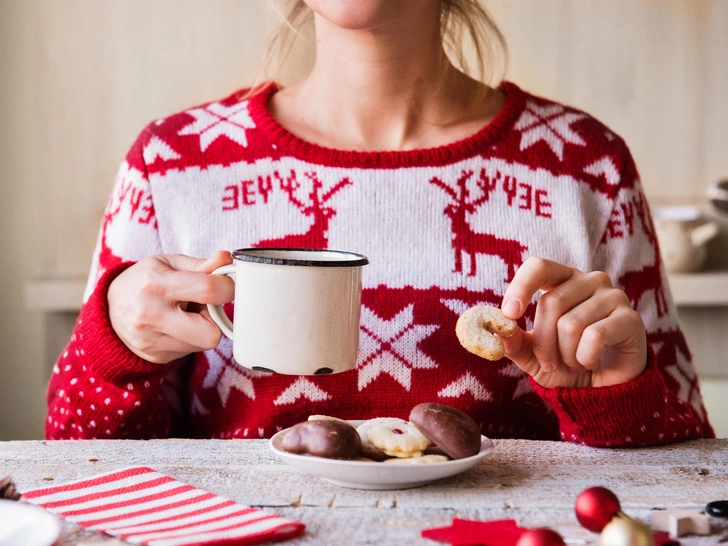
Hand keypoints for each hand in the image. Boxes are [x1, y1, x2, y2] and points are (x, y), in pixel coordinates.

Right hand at [108, 251, 233, 362]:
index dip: (227, 288)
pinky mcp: (155, 356)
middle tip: (205, 307)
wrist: (108, 310)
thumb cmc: (144, 281)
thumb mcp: (167, 263)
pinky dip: (191, 338)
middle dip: (216, 319)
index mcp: (156, 284)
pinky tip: (177, 326)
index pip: (208, 290)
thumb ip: (199, 264)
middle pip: (211, 333)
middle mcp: (152, 315)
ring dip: (204, 328)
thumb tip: (226, 260)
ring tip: (186, 315)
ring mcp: (152, 340)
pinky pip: (191, 351)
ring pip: (204, 343)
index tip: (225, 286)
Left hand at [500, 257, 646, 387]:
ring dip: (566, 355)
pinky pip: (595, 337)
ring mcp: (613, 296)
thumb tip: (497, 331)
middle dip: (543, 342)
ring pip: (571, 324)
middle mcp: (589, 280)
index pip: (539, 266)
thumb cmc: (566, 365)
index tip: (508, 314)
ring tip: (575, 362)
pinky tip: (592, 362)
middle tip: (550, 363)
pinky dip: (585, 358)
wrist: (605, 390)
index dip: (521, 287)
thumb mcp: (533, 356)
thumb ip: (515, 342)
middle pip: (551, 302)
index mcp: (562, 281)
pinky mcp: (630, 319)